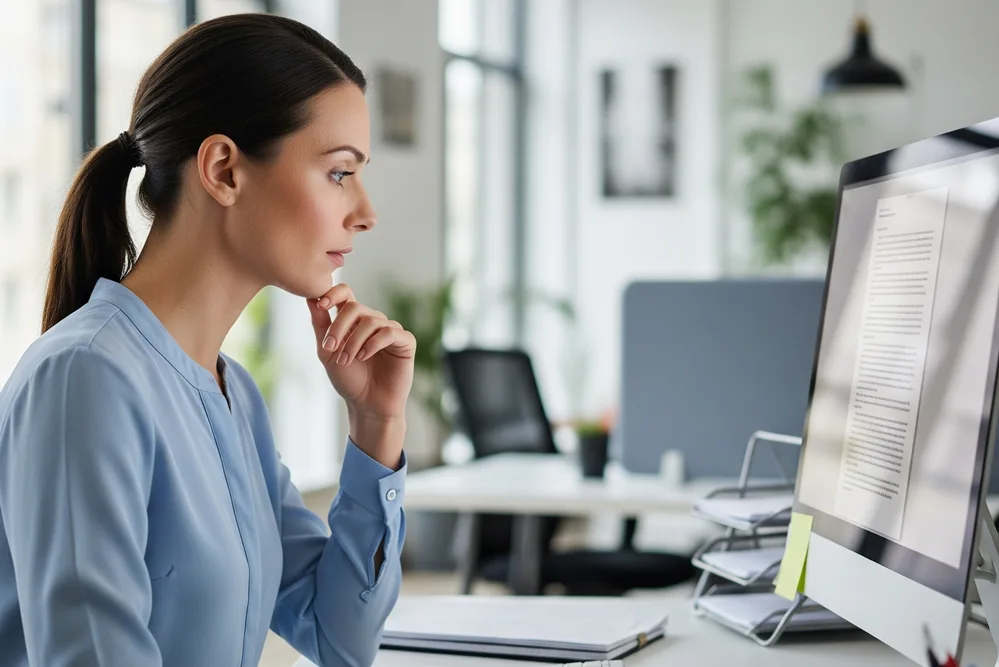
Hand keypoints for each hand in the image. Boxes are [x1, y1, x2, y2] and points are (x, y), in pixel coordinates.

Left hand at [308, 284, 415, 466]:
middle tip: (329, 348)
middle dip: (339, 327)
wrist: (367, 405)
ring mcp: (390, 330)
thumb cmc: (348, 380)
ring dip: (353, 342)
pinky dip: (372, 344)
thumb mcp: (327, 351)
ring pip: (371, 321)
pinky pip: (388, 332)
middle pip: (355, 308)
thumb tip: (309, 296)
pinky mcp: (405, 342)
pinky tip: (363, 357)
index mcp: (354, 321)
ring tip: (346, 360)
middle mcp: (373, 321)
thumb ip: (320, 324)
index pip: (346, 293)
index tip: (320, 305)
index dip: (333, 293)